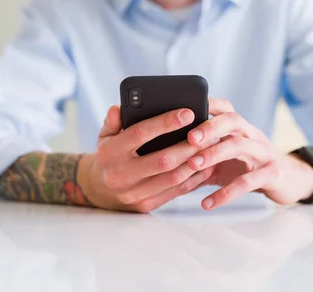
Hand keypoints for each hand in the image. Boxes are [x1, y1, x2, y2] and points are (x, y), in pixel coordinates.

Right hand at [79, 105, 215, 212]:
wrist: (100, 191)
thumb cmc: (109, 156)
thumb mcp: (104, 136)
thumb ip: (113, 121)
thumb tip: (118, 108)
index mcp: (110, 153)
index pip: (140, 134)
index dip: (165, 123)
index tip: (188, 113)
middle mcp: (121, 175)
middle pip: (162, 160)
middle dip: (188, 145)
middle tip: (209, 132)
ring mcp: (134, 193)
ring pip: (172, 178)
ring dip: (195, 162)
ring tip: (211, 147)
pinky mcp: (146, 205)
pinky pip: (175, 192)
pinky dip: (194, 178)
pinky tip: (205, 165)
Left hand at [186, 98, 312, 209]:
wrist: (290, 180)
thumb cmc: (249, 167)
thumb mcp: (225, 160)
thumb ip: (199, 158)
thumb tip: (164, 162)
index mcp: (240, 129)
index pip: (224, 108)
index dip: (207, 103)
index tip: (185, 106)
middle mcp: (252, 135)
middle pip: (233, 120)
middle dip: (210, 126)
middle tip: (189, 137)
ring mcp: (263, 153)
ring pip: (240, 145)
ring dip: (214, 154)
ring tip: (192, 165)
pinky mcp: (272, 174)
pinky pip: (249, 181)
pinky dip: (227, 193)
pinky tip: (208, 203)